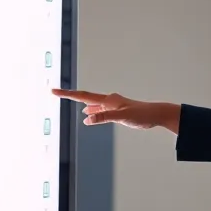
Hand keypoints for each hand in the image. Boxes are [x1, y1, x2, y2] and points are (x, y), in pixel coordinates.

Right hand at [52, 89, 180, 133]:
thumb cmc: (141, 115)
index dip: (68, 94)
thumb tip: (87, 119)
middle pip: (84, 97)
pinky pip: (99, 109)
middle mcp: (108, 100)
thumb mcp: (122, 117)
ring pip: (91, 103)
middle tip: (55, 93)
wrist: (155, 114)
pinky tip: (88, 116)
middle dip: (69, 96)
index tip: (54, 91)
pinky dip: (91, 111)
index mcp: (107, 100)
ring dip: (79, 102)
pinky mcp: (116, 111)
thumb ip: (104, 117)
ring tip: (68, 101)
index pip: (83, 96)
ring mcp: (111, 105)